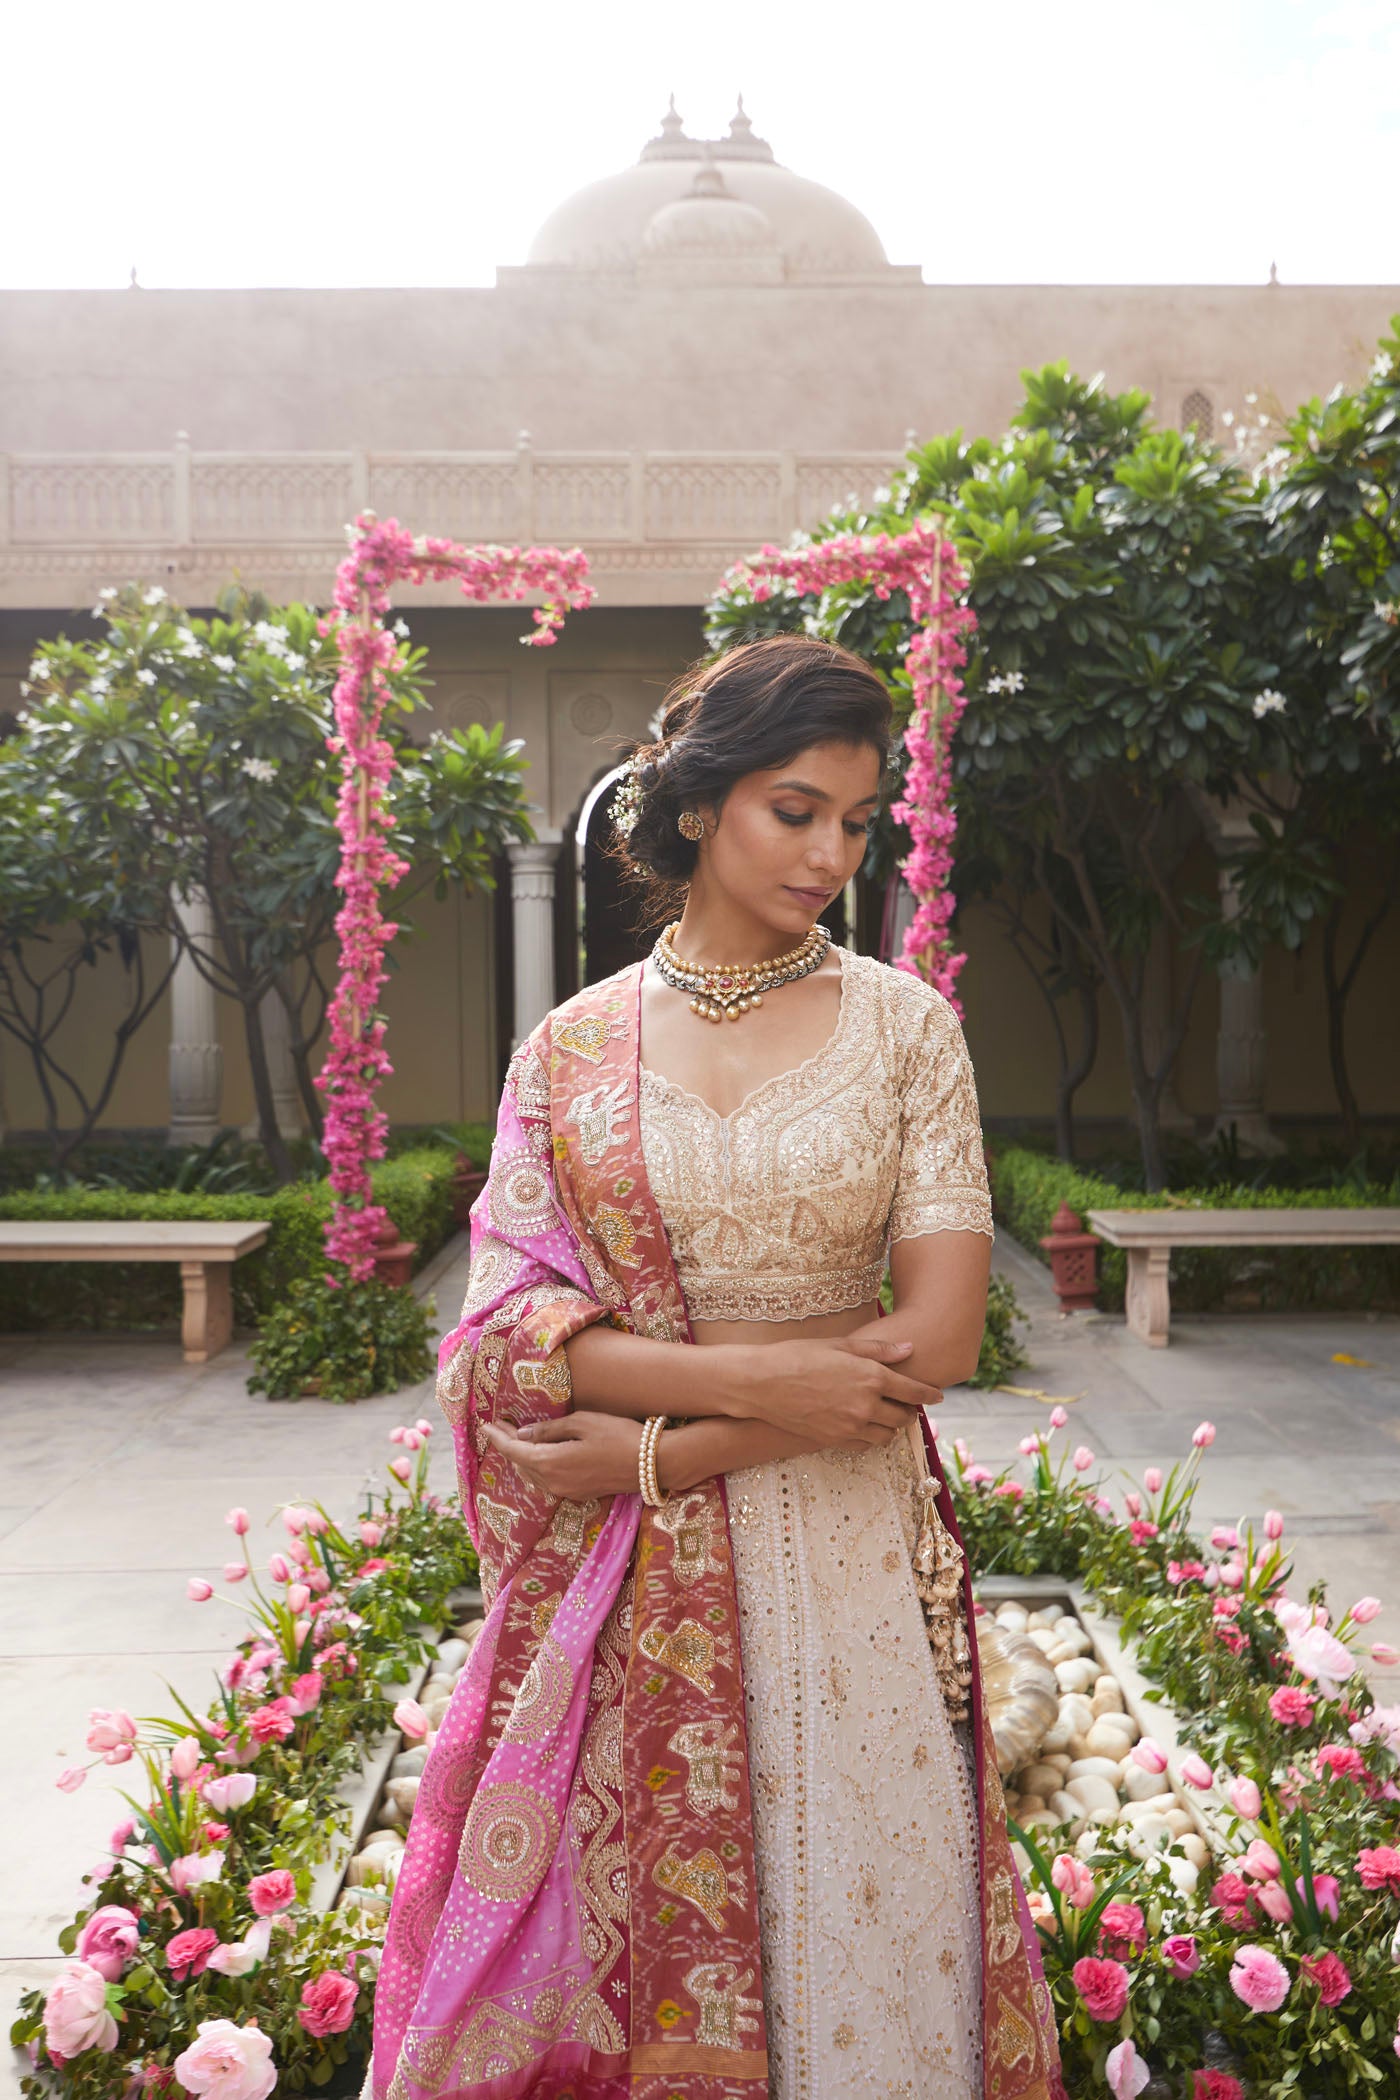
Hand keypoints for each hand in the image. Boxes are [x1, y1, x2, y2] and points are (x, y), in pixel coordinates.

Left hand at [481, 1413, 643, 1501]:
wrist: (653, 1464)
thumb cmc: (619, 1435)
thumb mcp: (582, 1422)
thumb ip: (549, 1430)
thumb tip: (522, 1434)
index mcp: (551, 1463)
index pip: (514, 1450)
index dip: (497, 1437)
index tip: (485, 1425)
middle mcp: (554, 1482)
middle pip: (521, 1464)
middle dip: (508, 1444)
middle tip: (500, 1425)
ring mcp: (567, 1491)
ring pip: (533, 1474)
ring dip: (522, 1456)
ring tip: (516, 1437)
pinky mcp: (579, 1493)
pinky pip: (548, 1480)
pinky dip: (537, 1466)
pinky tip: (539, 1454)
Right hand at [733, 1334, 942, 1448]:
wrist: (761, 1383)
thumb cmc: (798, 1355)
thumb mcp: (840, 1345)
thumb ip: (878, 1350)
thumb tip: (908, 1349)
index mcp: (870, 1377)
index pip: (913, 1391)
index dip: (929, 1394)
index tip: (938, 1395)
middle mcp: (865, 1405)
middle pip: (903, 1417)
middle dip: (910, 1411)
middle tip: (907, 1403)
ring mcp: (850, 1426)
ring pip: (886, 1435)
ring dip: (892, 1426)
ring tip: (886, 1415)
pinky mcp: (834, 1440)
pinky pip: (865, 1445)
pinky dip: (871, 1437)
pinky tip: (864, 1426)